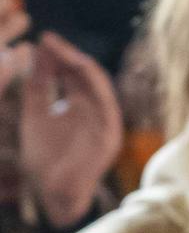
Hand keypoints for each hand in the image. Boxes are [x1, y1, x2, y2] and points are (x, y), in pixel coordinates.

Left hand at [17, 33, 123, 226]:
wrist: (52, 193)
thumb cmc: (43, 159)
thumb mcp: (34, 114)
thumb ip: (38, 86)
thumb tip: (35, 51)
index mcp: (79, 106)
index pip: (72, 74)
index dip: (59, 56)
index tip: (42, 40)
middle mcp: (95, 111)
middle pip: (86, 75)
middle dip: (68, 55)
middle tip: (50, 40)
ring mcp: (105, 121)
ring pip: (99, 84)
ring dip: (81, 64)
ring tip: (61, 50)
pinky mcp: (110, 133)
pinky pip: (105, 101)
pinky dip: (93, 83)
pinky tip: (77, 67)